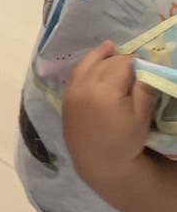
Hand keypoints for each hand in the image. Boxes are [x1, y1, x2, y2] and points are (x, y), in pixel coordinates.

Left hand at [63, 42, 154, 188]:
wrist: (99, 164)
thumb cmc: (124, 141)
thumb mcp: (141, 115)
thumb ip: (144, 88)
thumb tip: (146, 67)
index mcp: (104, 90)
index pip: (122, 64)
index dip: (136, 62)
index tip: (145, 65)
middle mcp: (84, 87)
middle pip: (104, 63)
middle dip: (119, 60)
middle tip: (134, 62)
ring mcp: (72, 93)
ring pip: (87, 65)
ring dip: (99, 56)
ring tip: (109, 47)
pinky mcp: (66, 100)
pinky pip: (75, 75)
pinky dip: (85, 66)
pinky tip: (93, 62)